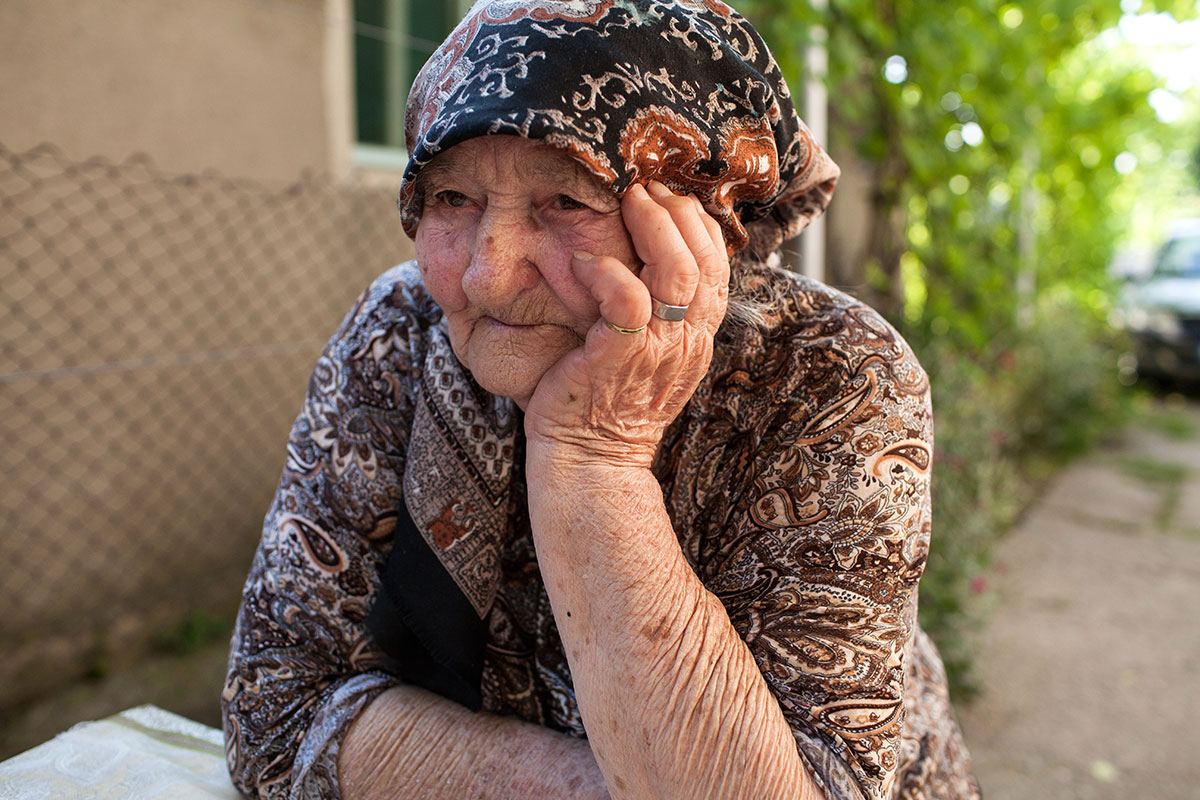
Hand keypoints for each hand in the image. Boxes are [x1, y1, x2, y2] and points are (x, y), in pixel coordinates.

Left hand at [523, 181, 729, 465]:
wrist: (589, 462)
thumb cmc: (605, 402)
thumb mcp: (648, 356)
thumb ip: (658, 314)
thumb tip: (647, 263)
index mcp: (696, 338)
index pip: (719, 268)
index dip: (699, 225)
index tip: (670, 198)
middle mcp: (686, 342)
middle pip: (706, 260)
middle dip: (678, 212)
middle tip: (646, 188)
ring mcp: (656, 350)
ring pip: (677, 272)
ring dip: (652, 227)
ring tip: (628, 200)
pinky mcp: (619, 356)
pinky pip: (626, 299)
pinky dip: (606, 270)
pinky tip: (583, 261)